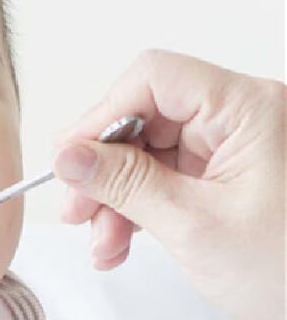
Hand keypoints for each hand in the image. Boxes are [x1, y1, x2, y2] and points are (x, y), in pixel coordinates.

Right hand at [54, 49, 285, 319]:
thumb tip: (68, 156)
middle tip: (77, 210)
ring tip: (103, 242)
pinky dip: (142, 206)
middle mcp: (247, 116)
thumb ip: (125, 184)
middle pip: (147, 115)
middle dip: (105, 166)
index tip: (69, 159)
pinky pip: (171, 175)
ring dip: (117, 195)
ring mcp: (241, 145)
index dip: (101, 115)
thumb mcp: (196, 228)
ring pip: (152, 150)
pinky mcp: (235, 174)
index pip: (154, 77)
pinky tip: (124, 241)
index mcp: (250, 109)